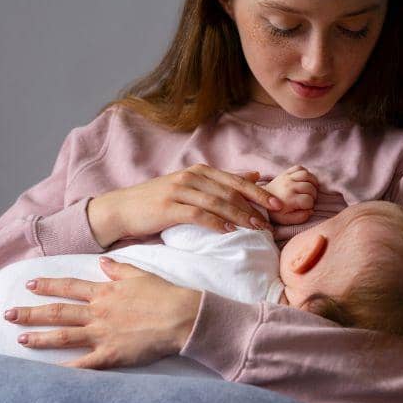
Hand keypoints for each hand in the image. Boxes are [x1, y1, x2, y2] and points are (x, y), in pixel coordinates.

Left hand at [7, 256, 203, 369]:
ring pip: (64, 336)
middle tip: (9, 314)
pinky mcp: (111, 355)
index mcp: (104, 292)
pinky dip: (66, 370)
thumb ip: (117, 269)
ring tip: (20, 339)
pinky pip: (84, 364)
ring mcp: (102, 334)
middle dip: (30, 312)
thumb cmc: (164, 294)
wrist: (181, 316)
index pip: (68, 287)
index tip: (29, 285)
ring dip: (40, 337)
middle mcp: (97, 312)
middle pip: (58, 312)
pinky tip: (49, 373)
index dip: (47, 286)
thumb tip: (102, 261)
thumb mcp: (139, 274)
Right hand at [87, 164, 282, 246]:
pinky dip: (215, 222)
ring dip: (240, 216)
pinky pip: (197, 214)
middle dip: (254, 206)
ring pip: (217, 202)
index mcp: (198, 171)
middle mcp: (190, 177)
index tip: (279, 205)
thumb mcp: (190, 186)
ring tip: (257, 228)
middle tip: (273, 220)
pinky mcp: (169, 207)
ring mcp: (179, 191)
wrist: (122, 209)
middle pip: (230, 191)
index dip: (259, 192)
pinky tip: (228, 231)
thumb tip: (254, 175)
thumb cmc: (157, 201)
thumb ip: (220, 182)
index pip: (235, 180)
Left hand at [264, 165, 319, 225]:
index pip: (309, 200)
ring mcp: (287, 178)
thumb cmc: (275, 212)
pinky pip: (299, 168)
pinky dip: (305, 173)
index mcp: (289, 199)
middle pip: (310, 187)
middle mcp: (288, 186)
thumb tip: (311, 210)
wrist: (261, 200)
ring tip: (310, 189)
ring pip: (306, 175)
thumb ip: (300, 217)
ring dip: (312, 182)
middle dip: (313, 194)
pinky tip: (304, 181)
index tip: (305, 207)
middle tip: (309, 198)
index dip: (310, 204)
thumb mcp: (286, 220)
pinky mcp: (285, 173)